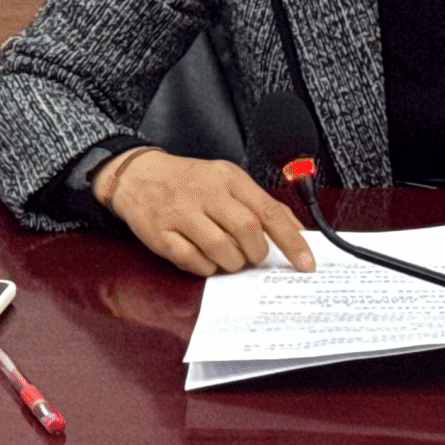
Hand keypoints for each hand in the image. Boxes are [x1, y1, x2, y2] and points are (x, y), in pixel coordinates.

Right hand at [97, 148, 315, 275]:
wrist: (137, 176)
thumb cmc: (189, 182)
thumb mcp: (227, 181)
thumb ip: (260, 205)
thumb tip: (297, 232)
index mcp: (229, 178)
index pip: (269, 211)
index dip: (292, 241)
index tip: (306, 263)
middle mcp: (207, 193)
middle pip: (247, 231)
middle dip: (257, 252)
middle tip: (252, 255)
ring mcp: (182, 213)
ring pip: (222, 250)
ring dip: (232, 263)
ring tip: (228, 257)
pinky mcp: (161, 234)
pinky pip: (193, 261)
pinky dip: (206, 268)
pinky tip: (205, 259)